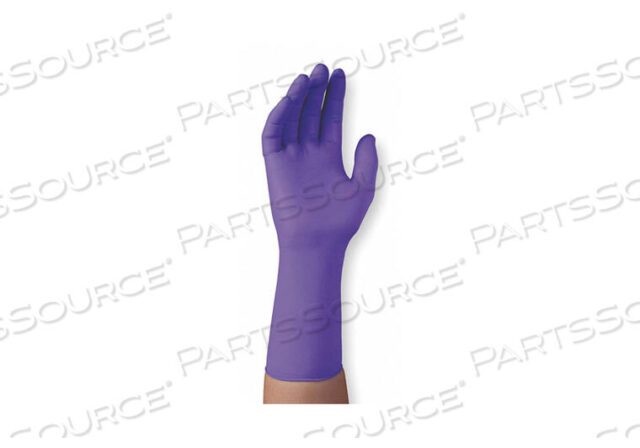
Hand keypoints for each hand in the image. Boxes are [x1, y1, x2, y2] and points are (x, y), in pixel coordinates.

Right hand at [261, 64, 377, 249]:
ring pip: (291, 119)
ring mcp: (290, 158)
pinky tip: (289, 100)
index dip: (334, 98)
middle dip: (316, 91)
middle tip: (323, 68)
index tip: (340, 75)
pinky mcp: (273, 165)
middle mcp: (308, 153)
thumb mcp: (363, 188)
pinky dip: (278, 116)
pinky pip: (272, 135)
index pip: (330, 119)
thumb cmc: (340, 221)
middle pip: (310, 113)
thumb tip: (368, 134)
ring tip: (308, 77)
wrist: (317, 242)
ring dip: (298, 97)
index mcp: (329, 156)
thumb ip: (366, 160)